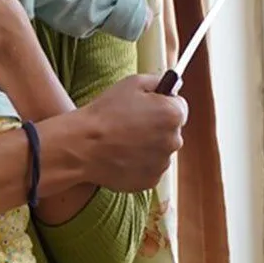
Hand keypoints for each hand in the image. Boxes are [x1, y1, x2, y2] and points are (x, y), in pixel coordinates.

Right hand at [70, 74, 187, 191]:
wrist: (83, 145)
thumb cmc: (105, 113)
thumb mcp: (132, 83)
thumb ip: (158, 82)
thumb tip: (171, 86)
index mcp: (173, 115)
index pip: (180, 106)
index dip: (162, 104)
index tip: (148, 107)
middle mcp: (174, 140)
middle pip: (171, 130)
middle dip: (157, 126)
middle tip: (131, 124)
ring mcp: (162, 163)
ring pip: (160, 150)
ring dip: (148, 146)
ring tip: (123, 141)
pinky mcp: (150, 180)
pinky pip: (150, 168)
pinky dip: (140, 163)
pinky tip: (122, 155)